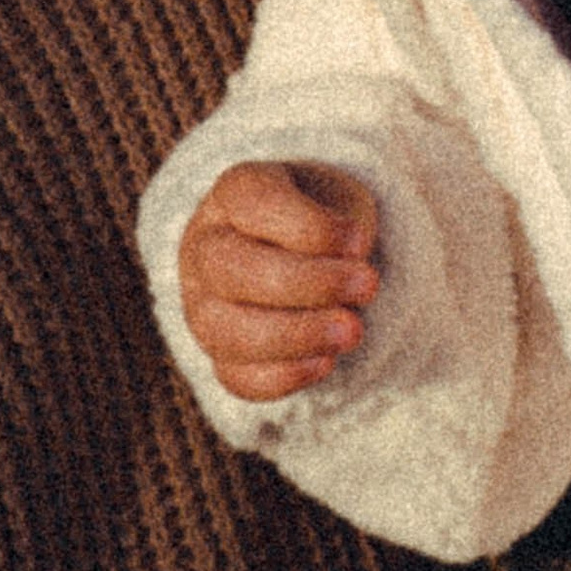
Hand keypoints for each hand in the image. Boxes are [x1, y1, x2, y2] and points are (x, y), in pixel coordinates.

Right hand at [179, 161, 379, 399]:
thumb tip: (353, 262)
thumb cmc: (325, 217)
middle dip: (308, 284)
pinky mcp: (218, 354)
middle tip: (368, 287)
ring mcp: (202, 305)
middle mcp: (205, 248)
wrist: (306, 253)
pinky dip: (284, 375)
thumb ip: (345, 223)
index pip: (253, 204)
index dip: (311, 227)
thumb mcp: (338, 198)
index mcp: (234, 194)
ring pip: (228, 331)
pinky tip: (327, 361)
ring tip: (352, 332)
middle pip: (232, 269)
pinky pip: (236, 377)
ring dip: (297, 336)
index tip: (362, 241)